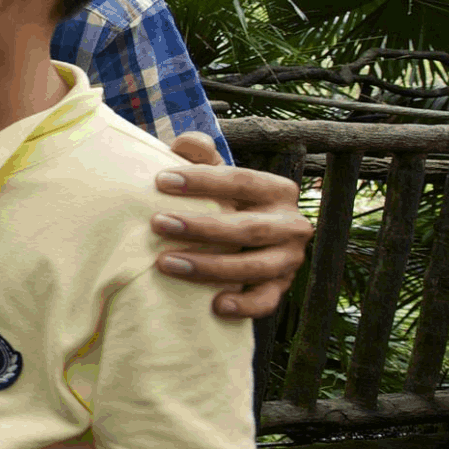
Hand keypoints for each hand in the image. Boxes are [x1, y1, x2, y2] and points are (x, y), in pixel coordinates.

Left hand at [153, 132, 311, 317]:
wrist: (239, 237)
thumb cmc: (219, 198)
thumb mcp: (212, 173)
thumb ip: (199, 154)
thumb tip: (186, 143)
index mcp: (277, 189)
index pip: (241, 180)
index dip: (202, 180)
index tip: (160, 180)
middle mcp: (291, 224)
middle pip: (247, 227)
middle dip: (200, 226)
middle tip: (157, 223)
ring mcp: (289, 259)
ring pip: (255, 266)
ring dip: (209, 266)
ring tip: (165, 263)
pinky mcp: (281, 288)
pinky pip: (266, 300)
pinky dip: (243, 305)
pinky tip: (214, 305)